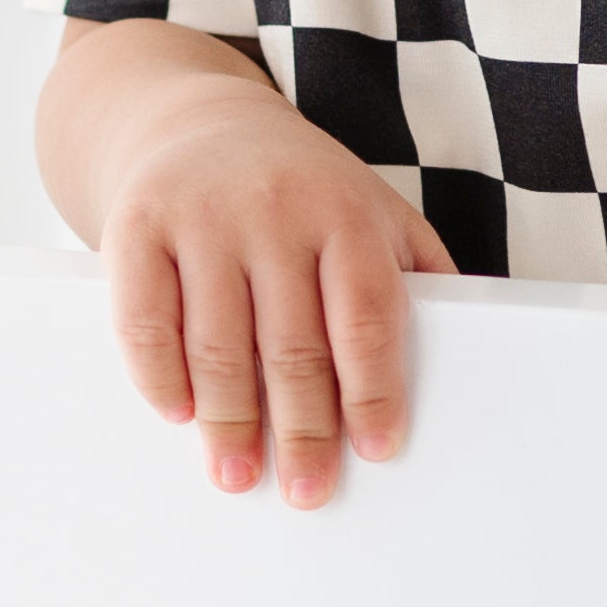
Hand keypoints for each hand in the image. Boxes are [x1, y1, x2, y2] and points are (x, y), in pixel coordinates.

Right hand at [50, 32, 455, 508]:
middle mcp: (274, 211)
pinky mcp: (138, 226)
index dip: (372, 390)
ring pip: (217, 342)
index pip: (365, 316)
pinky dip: (159, 376)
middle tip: (307, 488)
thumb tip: (469, 350)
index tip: (376, 449)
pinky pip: (143, 319)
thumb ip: (416, 271)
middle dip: (301, 429)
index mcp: (345, 213)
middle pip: (292, 343)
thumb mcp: (373, 208)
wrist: (201, 118)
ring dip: (229, 421)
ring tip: (239, 473)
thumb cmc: (301, 186)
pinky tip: (180, 414)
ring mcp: (202, 217)